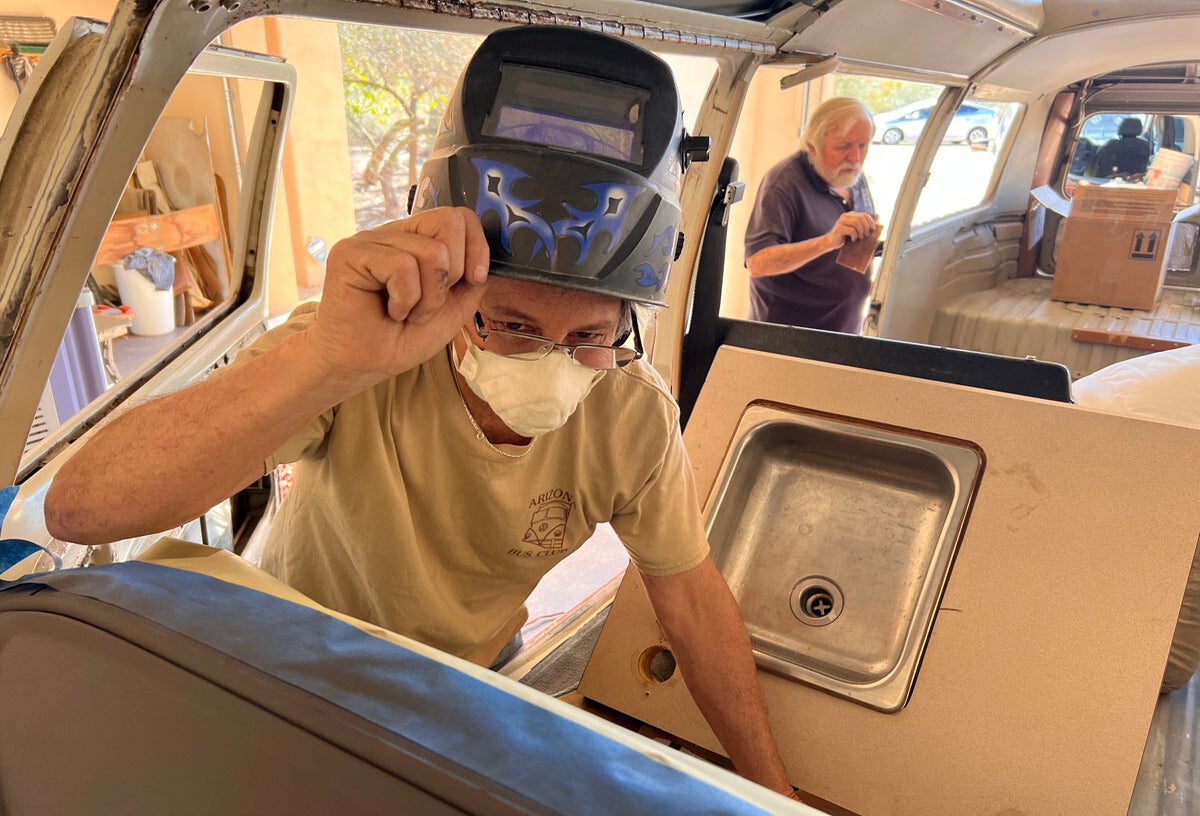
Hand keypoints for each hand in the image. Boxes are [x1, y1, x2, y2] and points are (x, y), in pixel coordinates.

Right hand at [306, 207, 489, 387]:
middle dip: (452, 273)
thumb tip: (486, 259)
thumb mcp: (452, 309)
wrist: (363, 366)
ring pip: (430, 252)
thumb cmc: (400, 339)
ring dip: (427, 298)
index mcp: (416, 240)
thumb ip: (471, 281)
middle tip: (428, 303)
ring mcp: (371, 239)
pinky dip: (405, 300)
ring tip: (406, 313)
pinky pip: (402, 266)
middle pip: (448, 221)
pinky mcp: (351, 252)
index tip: (475, 279)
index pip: (459, 217)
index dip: (477, 246)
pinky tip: (390, 311)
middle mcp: (394, 233)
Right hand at [825, 211, 879, 248]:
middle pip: (861, 218)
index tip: (873, 229)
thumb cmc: (844, 237)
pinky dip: (855, 235)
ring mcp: (841, 221)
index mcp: (850, 215)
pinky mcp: (838, 228)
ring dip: (861, 231)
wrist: (830, 243)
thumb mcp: (854, 231)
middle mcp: (845, 216)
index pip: (864, 215)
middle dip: (866, 227)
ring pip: (857, 223)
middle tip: (866, 235)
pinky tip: (853, 239)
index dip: (870, 221)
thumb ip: (861, 227)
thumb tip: (876, 228)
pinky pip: (851, 230)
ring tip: (860, 238)